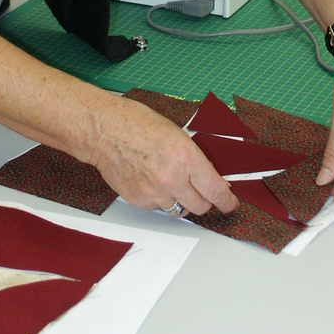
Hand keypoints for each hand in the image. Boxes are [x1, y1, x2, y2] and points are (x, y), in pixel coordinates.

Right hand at [88, 94, 237, 215]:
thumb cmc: (135, 123)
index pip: (215, 190)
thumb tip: (209, 177)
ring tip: (168, 180)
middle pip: (201, 207)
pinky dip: (159, 198)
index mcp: (185, 157)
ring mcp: (154, 192)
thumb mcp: (175, 133)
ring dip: (180, 200)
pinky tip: (150, 180)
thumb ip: (194, 158)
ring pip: (179, 210)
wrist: (104, 130)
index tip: (230, 203)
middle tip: (200, 191)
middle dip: (204, 200)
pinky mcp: (139, 200)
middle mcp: (172, 178)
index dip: (226, 201)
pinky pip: (158, 208)